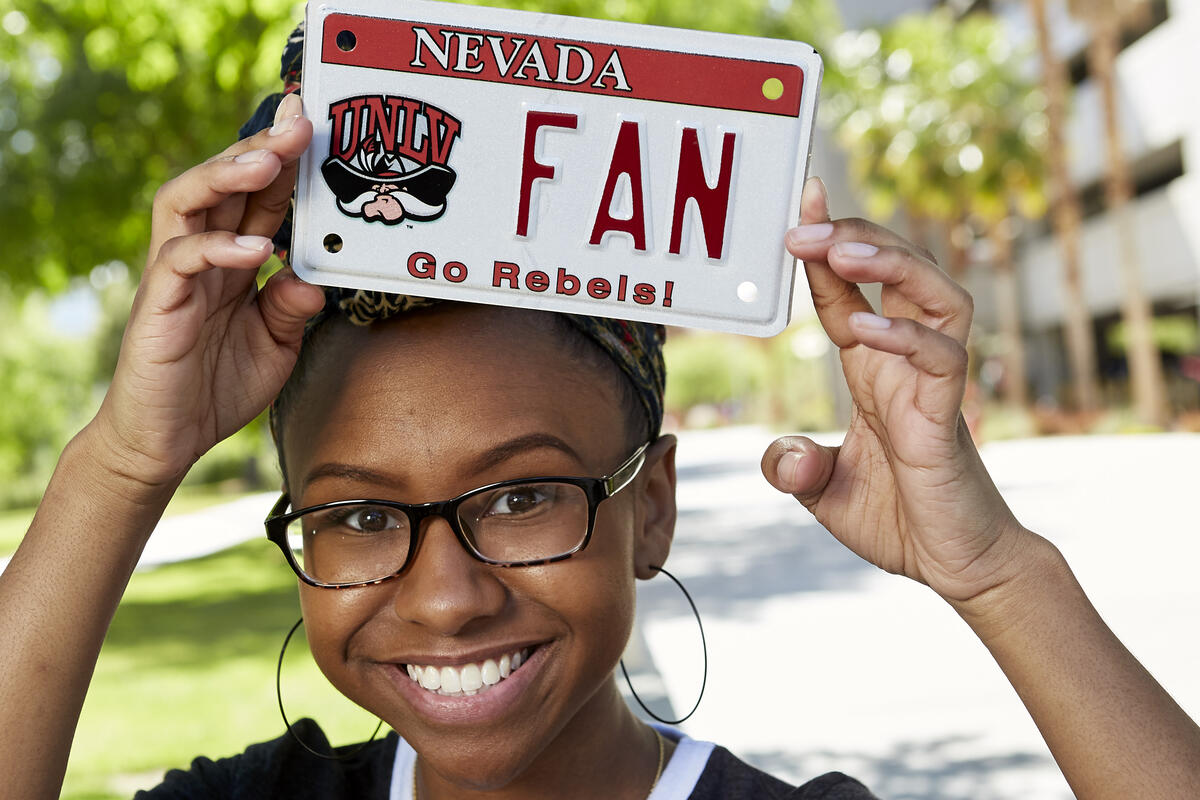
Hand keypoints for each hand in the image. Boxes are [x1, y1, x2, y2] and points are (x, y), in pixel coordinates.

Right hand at [92, 93, 325, 488]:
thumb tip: (314, 278)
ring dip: (228, 175)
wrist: (167, 441)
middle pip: (224, 183)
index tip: (315, 125)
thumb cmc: (216, 387)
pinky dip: (217, 249)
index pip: (259, 198)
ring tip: (268, 160)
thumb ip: (292, 307)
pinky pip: (179, 260)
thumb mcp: (276, 346)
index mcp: (233, 261)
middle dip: (262, 147)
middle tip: (298, 121)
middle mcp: (203, 257)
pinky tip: (254, 250)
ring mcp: (175, 276)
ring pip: (188, 202)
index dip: (286, 161)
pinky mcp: (157, 304)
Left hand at [761, 178, 1028, 602]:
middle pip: (894, 274)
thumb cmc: (901, 519)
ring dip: (891, 265)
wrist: (957, 567)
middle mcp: (904, 364)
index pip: (846, 292)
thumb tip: (784, 459)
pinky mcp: (949, 416)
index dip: (823, 252)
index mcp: (871, 369)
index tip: (796, 208)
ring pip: (934, 296)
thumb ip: (796, 468)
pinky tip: (864, 331)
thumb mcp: (824, 491)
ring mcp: (932, 385)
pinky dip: (905, 338)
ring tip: (842, 250)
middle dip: (852, 238)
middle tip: (805, 221)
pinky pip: (941, 359)